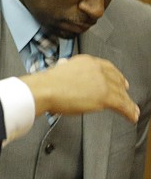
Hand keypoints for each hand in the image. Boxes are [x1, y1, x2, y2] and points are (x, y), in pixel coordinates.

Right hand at [19, 54, 138, 122]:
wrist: (46, 89)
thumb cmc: (47, 83)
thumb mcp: (59, 70)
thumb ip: (66, 69)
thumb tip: (63, 67)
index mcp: (86, 61)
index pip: (107, 67)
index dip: (115, 75)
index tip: (118, 80)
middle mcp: (98, 69)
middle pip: (116, 79)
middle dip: (122, 88)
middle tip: (126, 95)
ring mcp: (103, 82)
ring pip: (121, 93)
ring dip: (128, 103)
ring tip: (132, 111)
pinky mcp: (105, 96)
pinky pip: (122, 105)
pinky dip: (129, 111)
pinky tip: (131, 116)